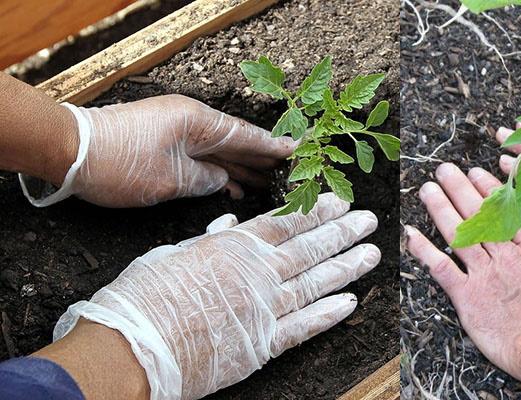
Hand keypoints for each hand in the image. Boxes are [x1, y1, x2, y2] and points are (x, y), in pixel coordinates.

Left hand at [21, 94, 294, 206]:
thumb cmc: (118, 164)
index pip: (246, 135)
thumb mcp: (169, 180)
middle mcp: (191, 123)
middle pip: (236, 141)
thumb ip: (204, 181)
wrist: (69, 153)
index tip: (298, 150)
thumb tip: (223, 181)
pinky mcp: (163, 145)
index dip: (273, 146)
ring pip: (219, 151)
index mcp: (197, 122)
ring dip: (241, 167)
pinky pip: (201, 158)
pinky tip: (232, 187)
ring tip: (268, 183)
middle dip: (262, 158)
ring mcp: (176, 133)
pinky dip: (217, 171)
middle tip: (290, 172)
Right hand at [52, 193, 379, 398]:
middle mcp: (256, 275)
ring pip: (315, 283)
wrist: (133, 348)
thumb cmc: (144, 298)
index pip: (286, 223)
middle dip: (343, 232)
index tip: (339, 200)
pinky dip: (328, 314)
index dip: (316, 211)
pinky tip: (350, 302)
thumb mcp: (174, 254)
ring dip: (346, 267)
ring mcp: (263, 310)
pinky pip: (304, 327)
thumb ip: (209, 239)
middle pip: (309, 249)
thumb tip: (228, 224)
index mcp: (234, 248)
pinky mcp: (262, 344)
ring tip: (371, 254)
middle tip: (369, 220)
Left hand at [405, 163, 520, 380]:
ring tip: (428, 189)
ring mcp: (485, 275)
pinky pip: (441, 268)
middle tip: (444, 170)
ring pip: (458, 234)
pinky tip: (413, 234)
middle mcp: (506, 257)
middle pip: (479, 215)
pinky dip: (424, 250)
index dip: (490, 190)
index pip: (508, 211)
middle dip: (459, 189)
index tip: (476, 173)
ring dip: (440, 209)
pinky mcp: (468, 297)